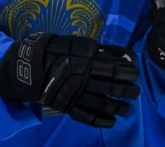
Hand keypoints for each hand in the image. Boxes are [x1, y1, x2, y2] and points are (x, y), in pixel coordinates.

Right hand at [0, 33, 139, 127]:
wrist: (29, 65)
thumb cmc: (56, 50)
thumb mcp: (79, 44)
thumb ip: (102, 50)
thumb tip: (124, 56)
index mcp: (86, 63)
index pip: (115, 70)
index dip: (128, 73)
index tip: (135, 73)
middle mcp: (84, 81)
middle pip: (113, 88)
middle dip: (128, 91)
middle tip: (135, 91)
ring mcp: (76, 95)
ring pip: (103, 104)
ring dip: (119, 107)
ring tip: (126, 108)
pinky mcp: (68, 107)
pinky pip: (87, 117)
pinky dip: (102, 121)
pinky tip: (112, 122)